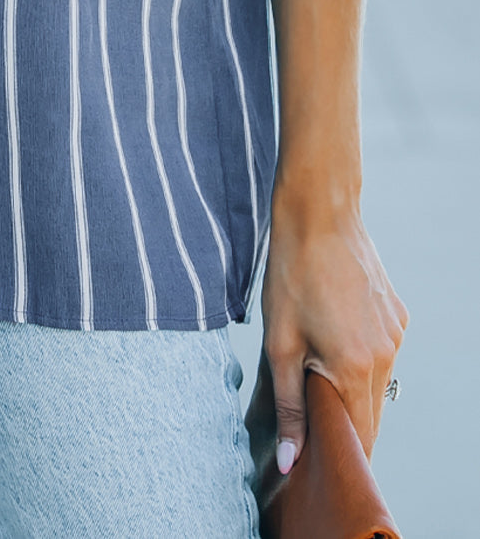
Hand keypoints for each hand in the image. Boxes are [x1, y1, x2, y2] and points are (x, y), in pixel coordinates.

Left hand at [257, 198, 407, 472]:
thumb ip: (288, 407)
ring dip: (352, 386)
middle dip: (344, 421)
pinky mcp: (397, 315)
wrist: (319, 214)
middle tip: (309, 417)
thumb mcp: (278, 343)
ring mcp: (396, 333)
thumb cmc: (291, 274)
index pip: (360, 436)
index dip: (339, 453)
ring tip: (315, 368)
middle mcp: (387, 355)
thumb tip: (291, 461)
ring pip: (377, 382)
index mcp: (357, 368)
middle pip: (371, 412)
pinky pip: (382, 352)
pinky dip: (361, 356)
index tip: (317, 459)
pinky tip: (333, 334)